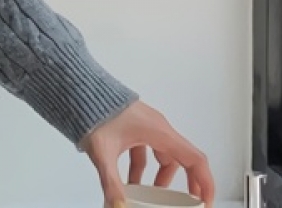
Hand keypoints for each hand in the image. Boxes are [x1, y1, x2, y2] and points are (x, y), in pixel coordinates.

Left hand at [80, 100, 214, 207]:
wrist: (76, 86)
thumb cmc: (92, 107)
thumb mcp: (103, 151)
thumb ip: (111, 183)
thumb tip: (118, 205)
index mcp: (159, 131)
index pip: (195, 159)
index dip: (205, 183)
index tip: (205, 203)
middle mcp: (156, 127)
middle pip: (182, 159)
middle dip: (186, 184)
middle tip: (187, 204)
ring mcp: (144, 125)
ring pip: (162, 156)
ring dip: (159, 179)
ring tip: (151, 198)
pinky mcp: (132, 126)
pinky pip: (146, 151)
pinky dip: (142, 169)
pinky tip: (129, 182)